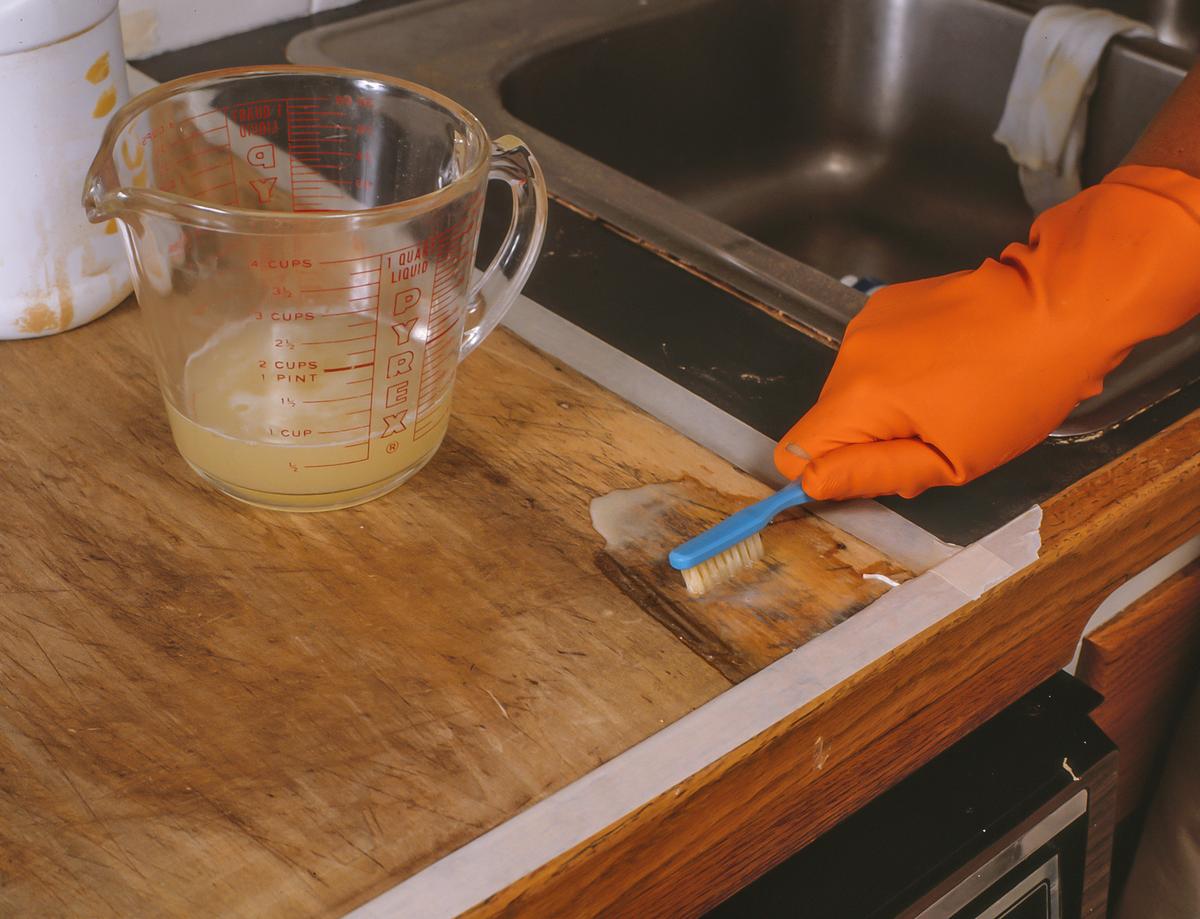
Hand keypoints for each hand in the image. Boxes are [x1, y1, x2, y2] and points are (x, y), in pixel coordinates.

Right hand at [775, 165, 1199, 499]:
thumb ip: (873, 475)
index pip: (792, 452)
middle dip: (867, 437)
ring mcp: (867, 322)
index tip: (869, 473)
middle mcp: (851, 353)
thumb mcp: (953, 459)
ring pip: (852, 387)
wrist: (1060, 305)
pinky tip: (947, 363)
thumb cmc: (1019, 387)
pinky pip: (872, 354)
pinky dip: (899, 366)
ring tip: (947, 394)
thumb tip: (811, 484)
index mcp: (860, 398)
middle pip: (827, 419)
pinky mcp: (886, 303)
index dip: (824, 473)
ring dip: (886, 402)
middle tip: (932, 434)